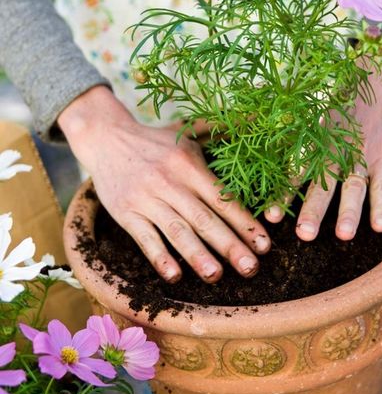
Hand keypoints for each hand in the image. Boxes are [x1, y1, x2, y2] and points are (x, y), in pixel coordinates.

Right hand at [58, 86, 270, 282]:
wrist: (105, 138)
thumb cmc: (155, 141)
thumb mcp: (187, 131)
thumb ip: (221, 130)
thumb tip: (258, 118)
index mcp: (189, 165)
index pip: (222, 199)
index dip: (245, 223)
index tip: (265, 245)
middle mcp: (170, 182)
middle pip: (204, 219)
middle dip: (229, 245)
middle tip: (251, 268)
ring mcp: (146, 199)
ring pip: (176, 231)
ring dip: (197, 256)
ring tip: (216, 276)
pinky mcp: (125, 213)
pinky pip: (144, 238)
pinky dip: (160, 257)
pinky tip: (174, 275)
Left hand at [264, 51, 381, 239]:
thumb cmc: (339, 97)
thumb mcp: (315, 109)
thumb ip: (293, 129)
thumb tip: (254, 136)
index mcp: (315, 140)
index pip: (296, 171)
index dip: (284, 193)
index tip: (271, 215)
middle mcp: (336, 150)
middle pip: (323, 184)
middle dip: (313, 210)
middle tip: (303, 235)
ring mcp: (361, 154)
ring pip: (354, 188)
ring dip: (349, 212)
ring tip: (342, 236)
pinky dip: (381, 205)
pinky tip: (378, 228)